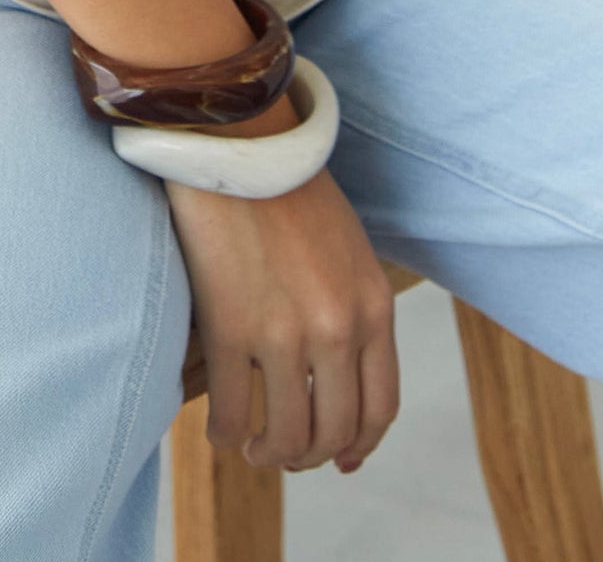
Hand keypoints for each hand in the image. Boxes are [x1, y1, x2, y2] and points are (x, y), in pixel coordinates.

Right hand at [163, 109, 400, 477]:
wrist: (242, 143)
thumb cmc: (292, 193)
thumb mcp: (350, 251)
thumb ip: (355, 311)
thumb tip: (342, 383)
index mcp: (374, 306)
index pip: (380, 408)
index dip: (358, 445)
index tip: (338, 460)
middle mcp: (338, 327)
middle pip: (333, 431)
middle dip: (308, 456)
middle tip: (284, 452)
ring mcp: (285, 332)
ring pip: (285, 436)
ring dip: (268, 454)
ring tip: (252, 445)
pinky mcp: (232, 328)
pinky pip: (231, 413)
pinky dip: (225, 434)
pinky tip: (221, 428)